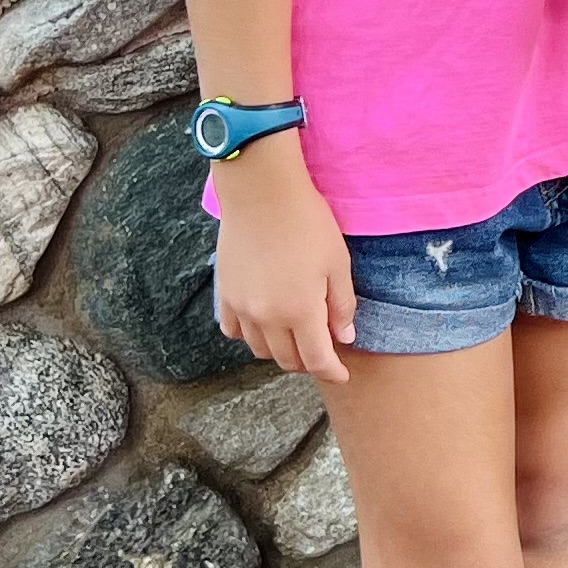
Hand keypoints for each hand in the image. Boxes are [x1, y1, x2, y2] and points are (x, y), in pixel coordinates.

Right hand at [210, 140, 358, 380]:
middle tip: (323, 349)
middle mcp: (267, 317)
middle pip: (287, 359)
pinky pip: (234, 330)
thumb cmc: (307, 222)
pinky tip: (264, 322)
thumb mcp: (337, 263)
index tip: (341, 375)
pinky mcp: (224, 293)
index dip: (332, 372)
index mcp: (301, 311)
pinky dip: (251, 335)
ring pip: (259, 349)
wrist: (261, 192)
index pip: (317, 359)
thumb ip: (341, 305)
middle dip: (308, 360)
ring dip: (280, 350)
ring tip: (296, 335)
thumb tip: (343, 338)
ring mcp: (241, 307)